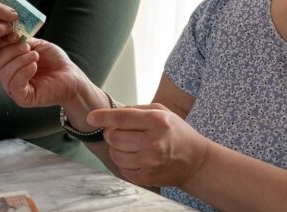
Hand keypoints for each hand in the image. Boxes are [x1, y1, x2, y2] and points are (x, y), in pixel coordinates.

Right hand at [0, 38, 85, 107]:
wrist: (70, 76)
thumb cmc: (54, 61)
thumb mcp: (37, 45)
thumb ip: (21, 40)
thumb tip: (9, 34)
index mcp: (9, 63)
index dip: (2, 42)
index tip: (15, 35)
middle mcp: (8, 76)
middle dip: (11, 51)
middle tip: (27, 47)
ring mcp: (14, 89)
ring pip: (5, 74)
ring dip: (20, 61)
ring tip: (35, 56)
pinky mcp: (22, 99)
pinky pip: (15, 86)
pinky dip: (23, 72)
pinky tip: (34, 66)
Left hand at [87, 103, 209, 187]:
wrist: (196, 161)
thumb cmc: (176, 132)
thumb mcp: (162, 111)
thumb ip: (136, 109)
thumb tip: (111, 113)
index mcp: (157, 121)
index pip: (122, 118)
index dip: (103, 117)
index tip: (91, 117)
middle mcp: (154, 142)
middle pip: (114, 137)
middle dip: (110, 133)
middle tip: (118, 131)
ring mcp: (150, 162)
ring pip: (115, 154)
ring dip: (116, 148)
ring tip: (128, 144)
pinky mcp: (146, 177)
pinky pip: (122, 169)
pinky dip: (123, 161)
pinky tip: (135, 156)